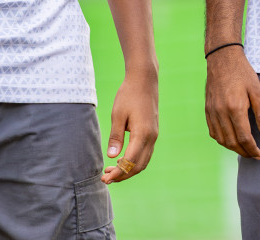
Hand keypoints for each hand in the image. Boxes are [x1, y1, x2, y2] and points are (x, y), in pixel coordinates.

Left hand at [102, 66, 159, 183]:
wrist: (144, 80)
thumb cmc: (129, 95)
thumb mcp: (118, 115)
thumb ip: (116, 137)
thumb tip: (112, 157)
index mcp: (142, 133)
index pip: (130, 161)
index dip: (118, 173)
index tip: (104, 179)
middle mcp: (151, 137)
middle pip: (139, 165)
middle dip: (123, 175)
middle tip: (105, 178)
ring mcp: (154, 135)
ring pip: (144, 161)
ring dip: (129, 169)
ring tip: (111, 171)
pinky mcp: (153, 132)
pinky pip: (145, 153)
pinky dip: (134, 161)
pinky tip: (121, 159)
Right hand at [205, 47, 259, 158]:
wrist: (222, 59)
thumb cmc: (242, 73)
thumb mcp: (257, 90)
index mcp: (235, 108)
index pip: (244, 138)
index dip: (252, 150)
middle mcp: (221, 113)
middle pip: (232, 142)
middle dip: (244, 152)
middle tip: (254, 155)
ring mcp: (212, 112)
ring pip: (221, 139)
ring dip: (233, 148)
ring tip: (244, 150)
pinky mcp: (207, 110)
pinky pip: (213, 132)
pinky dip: (222, 140)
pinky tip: (231, 139)